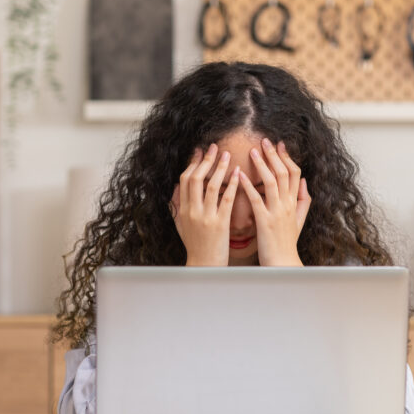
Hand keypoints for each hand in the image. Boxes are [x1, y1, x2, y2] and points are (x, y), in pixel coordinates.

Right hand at [171, 144, 240, 265]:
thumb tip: (175, 189)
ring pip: (211, 186)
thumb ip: (176, 207)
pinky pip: (226, 200)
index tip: (200, 151)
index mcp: (183, 210)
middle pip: (196, 178)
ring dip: (219, 168)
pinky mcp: (220, 224)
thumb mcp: (181, 225)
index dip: (192, 163)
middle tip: (214, 147)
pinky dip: (232, 185)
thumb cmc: (195, 246)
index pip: (184, 180)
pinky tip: (238, 174)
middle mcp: (192, 211)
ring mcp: (206, 217)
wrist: (204, 266)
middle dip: (205, 160)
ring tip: (227, 155)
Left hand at [239, 139, 310, 265]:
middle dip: (274, 155)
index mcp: (295, 202)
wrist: (283, 263)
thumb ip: (304, 200)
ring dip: (262, 164)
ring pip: (272, 182)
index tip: (279, 144)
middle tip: (264, 140)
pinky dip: (249, 185)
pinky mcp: (264, 221)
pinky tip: (240, 174)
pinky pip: (256, 199)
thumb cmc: (287, 242)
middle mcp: (287, 204)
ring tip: (253, 151)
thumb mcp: (300, 220)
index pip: (294, 173)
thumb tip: (304, 181)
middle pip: (283, 173)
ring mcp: (276, 212)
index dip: (287, 157)